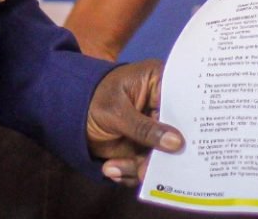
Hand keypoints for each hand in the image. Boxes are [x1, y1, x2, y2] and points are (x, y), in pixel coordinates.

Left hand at [86, 60, 183, 184]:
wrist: (68, 113)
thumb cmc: (93, 98)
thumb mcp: (116, 111)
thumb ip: (144, 128)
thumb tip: (177, 143)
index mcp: (161, 84)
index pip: (184, 102)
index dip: (189, 122)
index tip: (187, 143)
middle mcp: (162, 107)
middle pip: (177, 134)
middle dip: (162, 156)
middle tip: (145, 169)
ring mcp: (153, 130)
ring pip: (160, 155)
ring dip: (139, 168)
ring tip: (113, 167)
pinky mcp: (143, 148)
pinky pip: (145, 166)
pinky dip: (129, 172)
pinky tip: (110, 168)